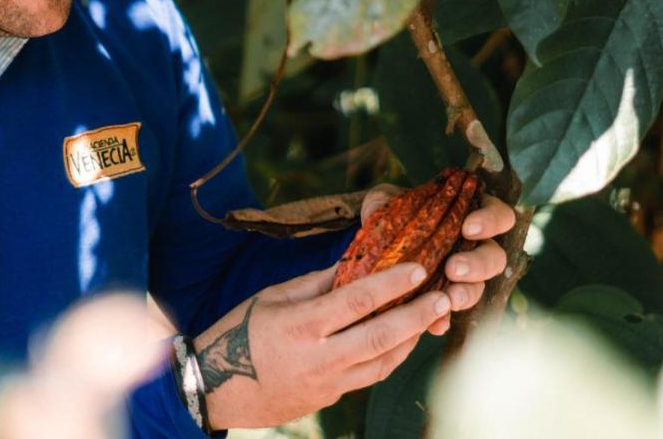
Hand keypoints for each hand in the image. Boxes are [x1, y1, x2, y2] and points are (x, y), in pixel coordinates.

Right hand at [194, 262, 450, 428]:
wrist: (217, 388)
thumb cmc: (240, 332)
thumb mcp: (272, 298)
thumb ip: (316, 283)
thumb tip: (354, 263)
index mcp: (300, 325)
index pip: (356, 300)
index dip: (391, 283)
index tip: (419, 268)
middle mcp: (318, 357)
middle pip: (380, 336)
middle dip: (417, 315)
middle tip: (445, 297)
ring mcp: (326, 383)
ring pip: (383, 361)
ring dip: (412, 338)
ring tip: (432, 315)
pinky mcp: (330, 399)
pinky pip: (369, 376)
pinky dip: (391, 356)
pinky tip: (403, 339)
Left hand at [358, 182, 516, 335]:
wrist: (377, 247)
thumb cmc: (391, 214)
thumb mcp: (385, 201)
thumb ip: (383, 201)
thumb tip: (378, 211)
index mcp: (470, 215)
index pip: (499, 215)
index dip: (491, 221)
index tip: (468, 228)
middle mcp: (474, 248)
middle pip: (495, 257)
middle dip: (478, 264)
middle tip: (454, 268)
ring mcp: (463, 277)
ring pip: (479, 287)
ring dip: (466, 293)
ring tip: (449, 298)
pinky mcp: (445, 300)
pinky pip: (451, 312)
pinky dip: (444, 318)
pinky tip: (435, 324)